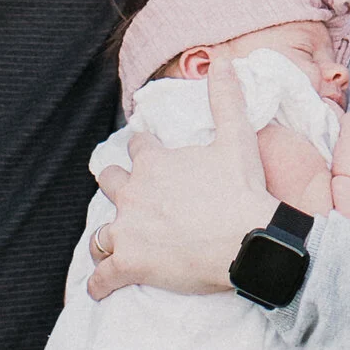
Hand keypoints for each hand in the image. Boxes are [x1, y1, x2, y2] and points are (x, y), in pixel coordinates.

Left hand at [86, 56, 272, 298]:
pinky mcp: (129, 265)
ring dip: (106, 237)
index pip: (136, 148)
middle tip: (130, 199)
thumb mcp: (237, 138)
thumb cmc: (243, 191)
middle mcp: (134, 193)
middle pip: (109, 182)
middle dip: (117, 187)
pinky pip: (102, 276)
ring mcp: (128, 230)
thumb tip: (222, 59)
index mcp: (154, 162)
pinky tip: (98, 290)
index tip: (147, 157)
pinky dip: (99, 284)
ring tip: (112, 245)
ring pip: (100, 232)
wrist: (250, 241)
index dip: (142, 152)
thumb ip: (225, 98)